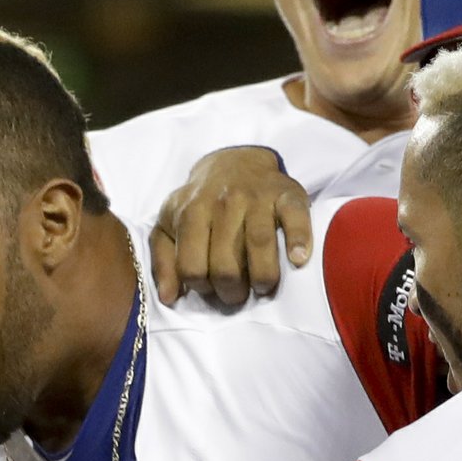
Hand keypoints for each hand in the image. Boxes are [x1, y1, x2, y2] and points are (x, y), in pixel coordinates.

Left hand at [148, 147, 312, 307]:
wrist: (233, 162)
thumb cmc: (199, 204)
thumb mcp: (168, 226)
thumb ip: (162, 262)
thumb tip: (168, 298)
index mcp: (191, 213)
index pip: (192, 268)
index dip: (201, 287)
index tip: (210, 287)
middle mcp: (224, 203)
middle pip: (226, 264)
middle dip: (231, 290)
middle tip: (237, 293)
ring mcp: (257, 197)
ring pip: (260, 244)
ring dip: (263, 277)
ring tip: (263, 287)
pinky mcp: (287, 193)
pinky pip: (295, 218)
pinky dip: (299, 240)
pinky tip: (298, 260)